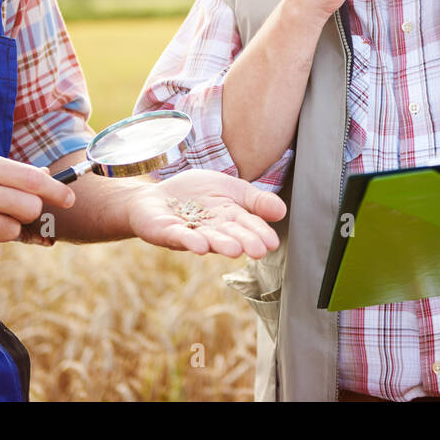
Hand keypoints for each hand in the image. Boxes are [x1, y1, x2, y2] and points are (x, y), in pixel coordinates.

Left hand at [127, 169, 286, 257]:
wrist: (156, 196)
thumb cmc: (197, 194)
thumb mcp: (232, 189)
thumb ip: (256, 200)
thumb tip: (282, 211)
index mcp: (230, 219)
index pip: (248, 225)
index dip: (259, 233)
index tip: (272, 243)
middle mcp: (212, 230)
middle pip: (230, 235)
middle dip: (244, 242)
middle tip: (259, 251)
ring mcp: (190, 232)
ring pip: (207, 238)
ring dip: (221, 244)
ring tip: (235, 250)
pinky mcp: (166, 232)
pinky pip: (178, 236)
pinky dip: (189, 241)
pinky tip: (200, 246)